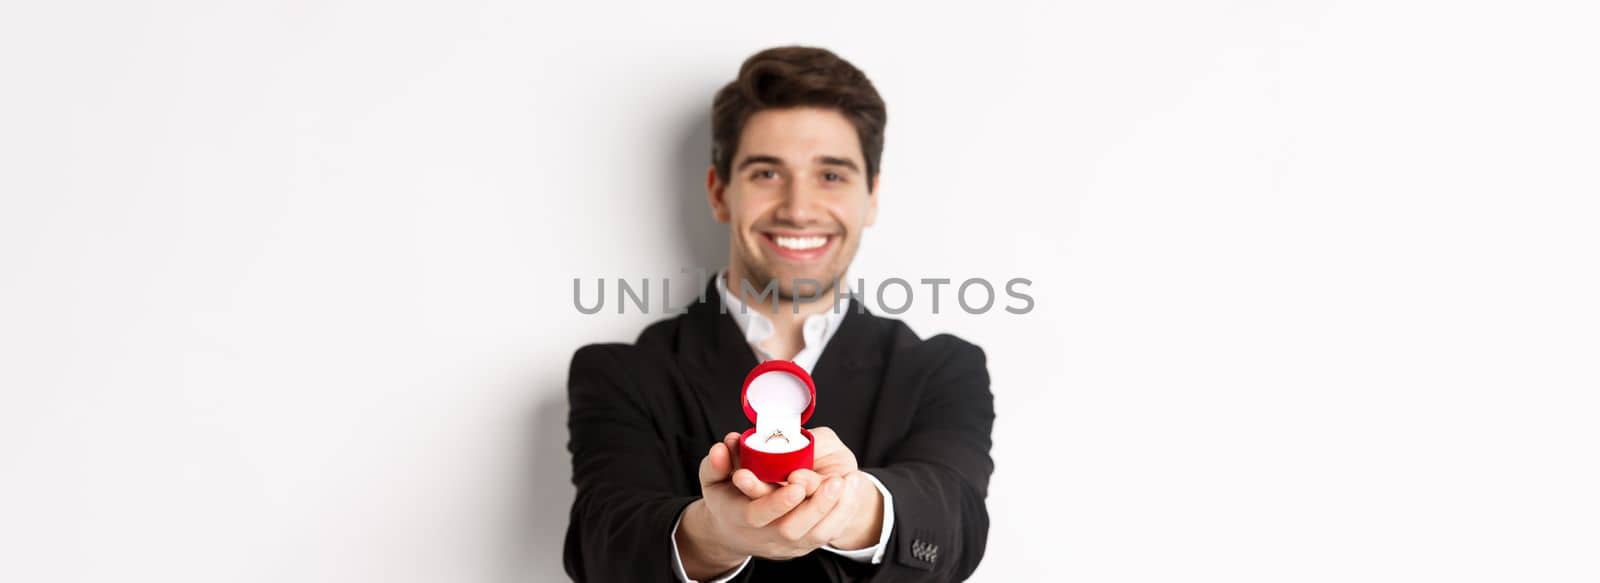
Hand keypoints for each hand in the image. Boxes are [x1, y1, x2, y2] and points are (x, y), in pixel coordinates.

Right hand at [729, 427, 884, 551]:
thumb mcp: (713, 478)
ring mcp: (785, 546)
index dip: (778, 501)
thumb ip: (717, 461)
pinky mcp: (803, 546)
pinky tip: (852, 489)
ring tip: (849, 481)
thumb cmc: (727, 496)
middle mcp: (763, 537)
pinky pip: (827, 535)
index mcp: (739, 517)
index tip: (797, 481)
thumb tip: (726, 444)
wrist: (736, 531)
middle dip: (816, 506)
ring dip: (836, 509)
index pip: (758, 515)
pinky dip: (843, 513)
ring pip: (815, 535)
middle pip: (792, 530)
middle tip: (836, 481)